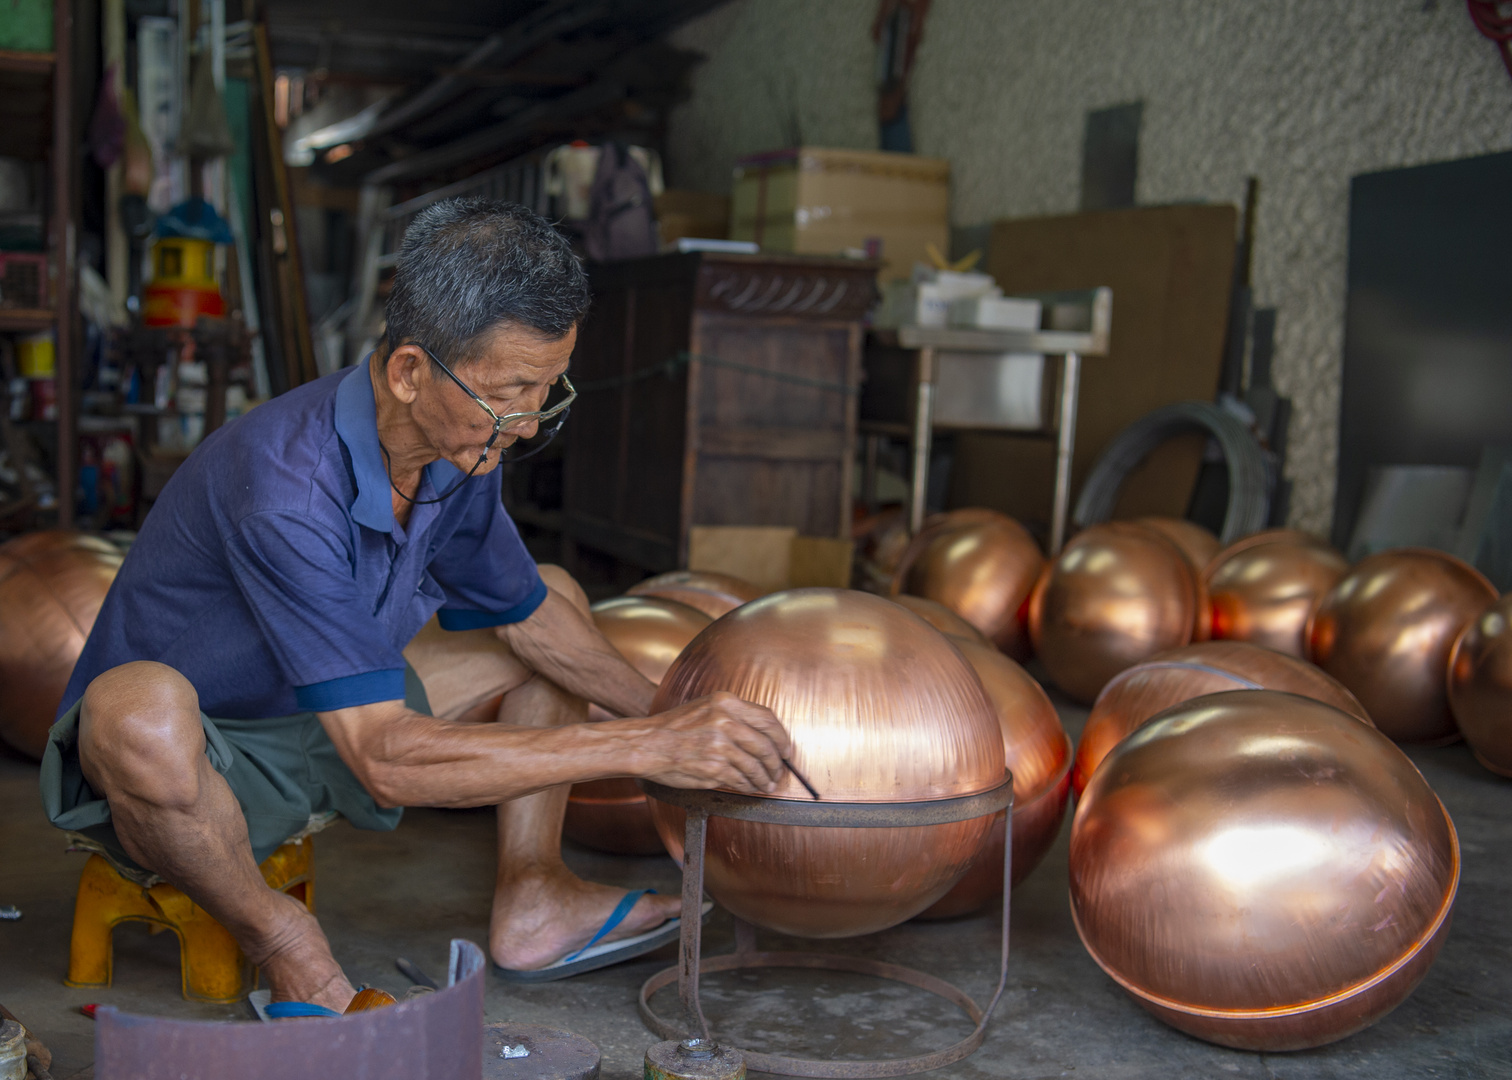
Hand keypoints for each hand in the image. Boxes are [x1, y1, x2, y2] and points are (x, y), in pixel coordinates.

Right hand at [621, 691, 791, 794]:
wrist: (647, 744)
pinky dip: (749, 786)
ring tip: (767, 784)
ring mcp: (720, 746)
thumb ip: (733, 716)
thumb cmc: (674, 727)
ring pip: (756, 767)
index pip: (767, 720)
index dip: (781, 738)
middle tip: (779, 771)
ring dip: (765, 779)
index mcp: (726, 703)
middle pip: (766, 746)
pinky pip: (741, 780)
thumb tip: (762, 736)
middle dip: (777, 763)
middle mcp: (725, 722)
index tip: (786, 749)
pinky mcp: (714, 768)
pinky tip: (750, 787)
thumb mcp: (705, 708)